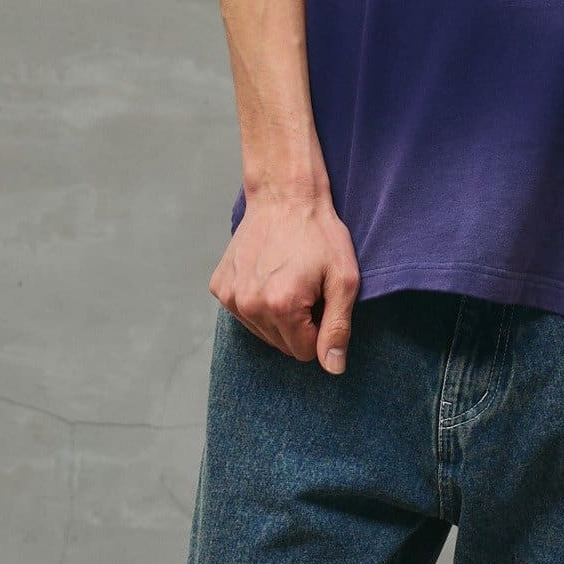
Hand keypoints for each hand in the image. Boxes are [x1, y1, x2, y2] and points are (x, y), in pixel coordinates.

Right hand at [209, 186, 359, 373]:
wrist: (285, 195)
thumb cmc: (319, 232)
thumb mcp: (344, 278)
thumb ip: (338, 327)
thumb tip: (333, 368)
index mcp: (281, 307)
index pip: (305, 352)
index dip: (320, 329)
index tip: (322, 299)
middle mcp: (249, 306)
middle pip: (282, 345)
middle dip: (299, 324)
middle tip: (307, 287)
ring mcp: (230, 297)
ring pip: (262, 332)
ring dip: (277, 315)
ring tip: (288, 278)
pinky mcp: (219, 286)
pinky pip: (243, 313)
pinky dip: (257, 301)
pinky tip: (268, 274)